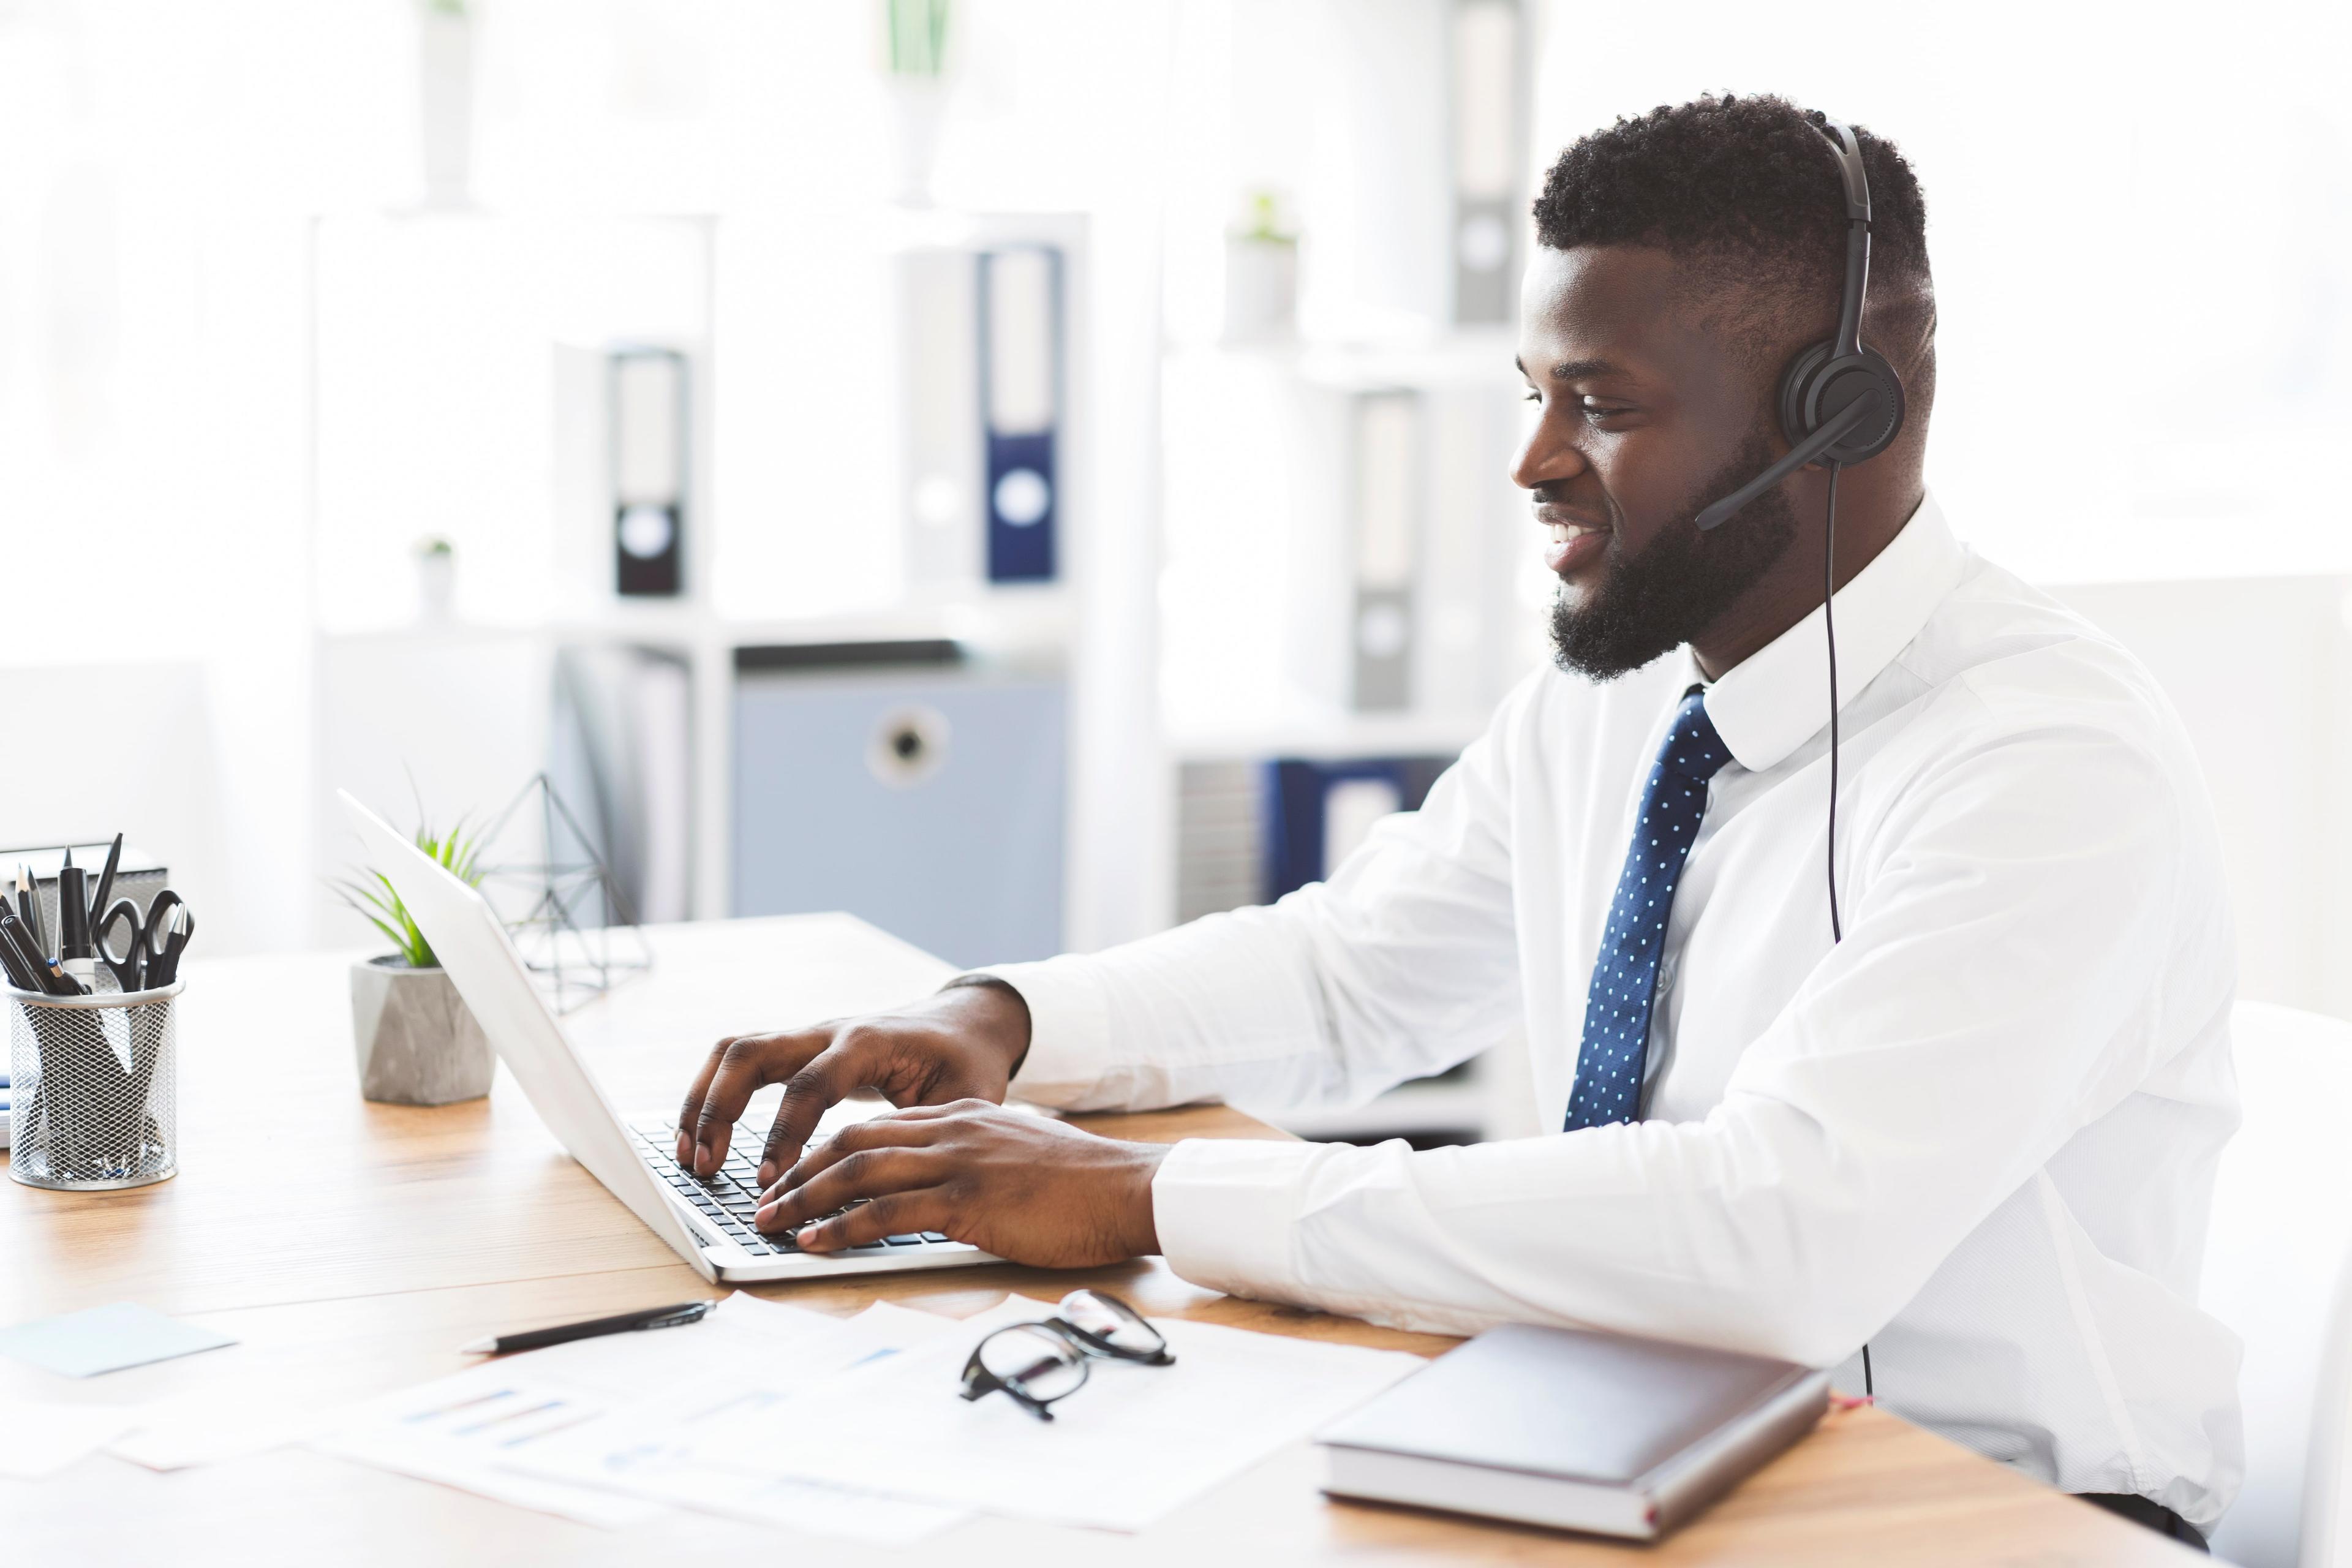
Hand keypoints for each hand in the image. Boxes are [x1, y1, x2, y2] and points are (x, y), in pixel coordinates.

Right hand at [674, 979, 1030, 1185]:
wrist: (963, 1026)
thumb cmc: (965, 1065)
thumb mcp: (963, 1099)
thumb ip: (925, 1134)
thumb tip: (890, 1184)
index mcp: (868, 1042)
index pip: (811, 1085)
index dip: (784, 1134)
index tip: (768, 1181)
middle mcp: (828, 1032)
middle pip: (751, 1052)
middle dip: (719, 1109)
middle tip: (707, 1166)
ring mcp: (808, 1037)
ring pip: (734, 1051)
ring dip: (703, 1102)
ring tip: (692, 1158)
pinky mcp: (797, 1051)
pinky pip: (740, 1062)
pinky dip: (712, 1096)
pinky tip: (704, 1141)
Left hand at [754, 1100, 1166, 1268]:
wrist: (1128, 1188)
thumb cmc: (1083, 1184)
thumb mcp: (1020, 1155)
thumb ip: (978, 1160)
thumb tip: (944, 1189)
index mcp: (964, 1116)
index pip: (877, 1126)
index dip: (828, 1152)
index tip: (797, 1176)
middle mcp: (953, 1129)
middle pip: (853, 1141)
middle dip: (800, 1172)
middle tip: (766, 1202)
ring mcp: (958, 1162)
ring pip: (858, 1171)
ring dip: (805, 1200)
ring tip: (772, 1224)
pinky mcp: (968, 1200)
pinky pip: (885, 1212)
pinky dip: (841, 1228)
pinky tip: (815, 1245)